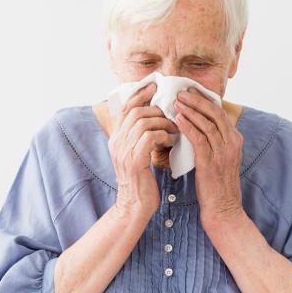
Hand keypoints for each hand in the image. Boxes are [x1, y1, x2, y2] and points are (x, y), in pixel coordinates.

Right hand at [108, 82, 177, 218]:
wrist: (135, 206)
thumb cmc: (141, 181)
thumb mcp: (137, 154)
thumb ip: (141, 137)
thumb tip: (155, 118)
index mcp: (116, 138)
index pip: (125, 107)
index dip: (140, 94)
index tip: (154, 86)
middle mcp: (116, 142)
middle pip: (135, 111)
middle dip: (156, 108)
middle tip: (172, 113)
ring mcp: (123, 151)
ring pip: (143, 121)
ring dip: (163, 122)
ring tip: (174, 129)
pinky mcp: (134, 160)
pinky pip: (150, 137)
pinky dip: (163, 135)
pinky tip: (171, 141)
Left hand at [173, 87, 244, 224]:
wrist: (223, 209)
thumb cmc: (216, 185)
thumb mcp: (219, 159)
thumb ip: (212, 142)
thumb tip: (197, 126)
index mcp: (234, 140)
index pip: (219, 113)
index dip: (204, 100)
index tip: (190, 92)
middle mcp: (232, 143)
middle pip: (214, 113)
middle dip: (197, 100)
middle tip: (181, 91)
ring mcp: (223, 152)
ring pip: (207, 123)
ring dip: (190, 110)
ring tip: (176, 101)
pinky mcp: (211, 161)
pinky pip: (199, 138)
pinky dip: (188, 126)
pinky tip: (177, 119)